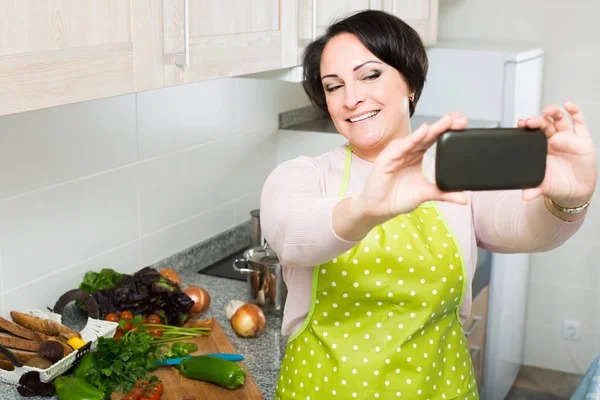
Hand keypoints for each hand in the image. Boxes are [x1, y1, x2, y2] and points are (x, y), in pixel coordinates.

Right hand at [355, 112, 469, 220]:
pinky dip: (413, 138)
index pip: (434, 139)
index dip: (448, 131)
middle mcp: (407, 151)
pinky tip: (424, 130)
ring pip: (417, 137)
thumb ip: (444, 193)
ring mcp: (397, 153)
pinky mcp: (387, 158)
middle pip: (428, 135)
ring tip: (448, 120)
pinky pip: (402, 146)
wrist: (379, 209)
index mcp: (416, 155)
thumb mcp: (426, 194)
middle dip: (445, 125)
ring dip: (433, 128)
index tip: (463, 123)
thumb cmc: (397, 198)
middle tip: (460, 117)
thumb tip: (464, 199)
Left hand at [518, 100, 596, 206]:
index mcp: (540, 149)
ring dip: (553, 112)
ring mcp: (567, 138)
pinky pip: (578, 122)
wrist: (576, 191)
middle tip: (530, 121)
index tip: (520, 123)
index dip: (526, 127)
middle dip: (537, 121)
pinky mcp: (582, 139)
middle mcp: (552, 140)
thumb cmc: (557, 185)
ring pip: (559, 120)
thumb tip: (525, 196)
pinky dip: (574, 111)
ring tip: (547, 110)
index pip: (531, 134)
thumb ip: (534, 189)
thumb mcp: (544, 187)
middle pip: (544, 125)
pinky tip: (568, 104)